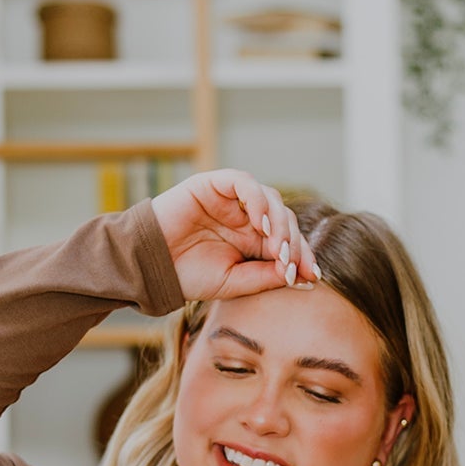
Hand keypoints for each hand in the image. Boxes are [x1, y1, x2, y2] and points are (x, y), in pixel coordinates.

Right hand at [150, 168, 321, 302]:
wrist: (151, 266)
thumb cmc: (189, 276)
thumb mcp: (234, 282)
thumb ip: (265, 276)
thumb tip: (300, 276)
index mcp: (253, 240)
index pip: (288, 241)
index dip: (303, 257)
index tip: (312, 278)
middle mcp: (247, 217)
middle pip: (285, 220)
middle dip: (295, 243)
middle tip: (294, 266)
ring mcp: (232, 200)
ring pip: (271, 200)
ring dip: (280, 224)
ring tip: (278, 248)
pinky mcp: (214, 184)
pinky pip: (244, 183)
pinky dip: (257, 201)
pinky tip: (261, 224)